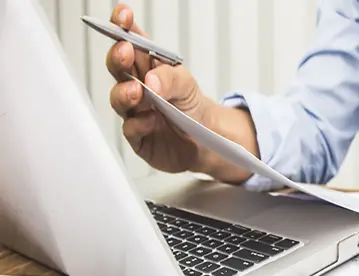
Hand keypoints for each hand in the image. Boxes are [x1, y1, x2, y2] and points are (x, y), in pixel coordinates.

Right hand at [105, 4, 214, 172]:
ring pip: (118, 97)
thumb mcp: (187, 85)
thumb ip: (171, 79)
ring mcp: (135, 110)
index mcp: (148, 66)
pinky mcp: (138, 135)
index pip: (131, 42)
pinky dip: (139, 123)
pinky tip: (151, 120)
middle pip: (118, 67)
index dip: (123, 28)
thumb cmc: (191, 106)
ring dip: (125, 92)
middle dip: (118, 56)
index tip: (123, 16)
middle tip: (124, 51)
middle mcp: (137, 86)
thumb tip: (151, 81)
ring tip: (137, 91)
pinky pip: (130, 128)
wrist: (204, 139)